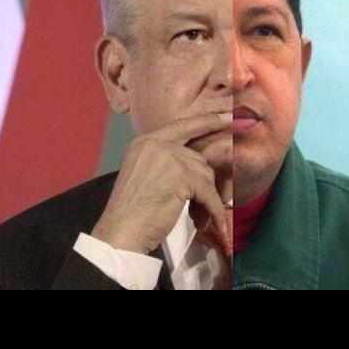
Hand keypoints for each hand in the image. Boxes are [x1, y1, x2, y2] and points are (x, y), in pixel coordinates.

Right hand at [91, 113, 232, 254]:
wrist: (120, 232)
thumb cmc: (131, 212)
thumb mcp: (144, 175)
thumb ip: (165, 162)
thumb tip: (199, 164)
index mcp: (145, 141)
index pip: (183, 125)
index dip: (208, 121)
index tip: (228, 116)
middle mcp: (156, 144)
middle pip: (198, 158)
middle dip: (203, 184)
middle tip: (201, 207)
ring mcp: (169, 158)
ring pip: (206, 175)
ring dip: (207, 200)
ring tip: (198, 218)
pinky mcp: (181, 177)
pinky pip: (209, 194)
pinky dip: (215, 211)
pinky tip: (214, 223)